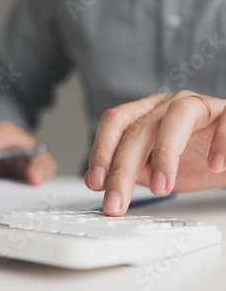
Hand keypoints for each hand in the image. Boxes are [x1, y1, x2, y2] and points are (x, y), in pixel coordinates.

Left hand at [85, 90, 225, 215]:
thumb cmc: (196, 158)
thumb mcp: (156, 170)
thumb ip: (130, 170)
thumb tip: (94, 181)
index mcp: (147, 114)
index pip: (115, 122)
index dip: (101, 149)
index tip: (94, 182)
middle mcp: (169, 105)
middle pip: (139, 128)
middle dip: (123, 169)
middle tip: (116, 201)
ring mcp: (202, 105)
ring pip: (178, 115)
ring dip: (165, 152)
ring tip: (160, 188)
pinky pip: (225, 120)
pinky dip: (220, 142)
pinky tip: (214, 165)